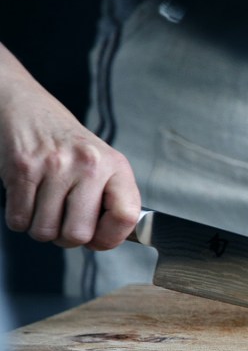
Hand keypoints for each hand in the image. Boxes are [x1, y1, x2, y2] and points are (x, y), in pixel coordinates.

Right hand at [0, 53, 139, 249]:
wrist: (30, 110)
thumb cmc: (70, 145)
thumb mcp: (104, 165)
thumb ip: (112, 200)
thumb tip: (106, 240)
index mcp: (115, 166)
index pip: (126, 216)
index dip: (111, 238)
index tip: (99, 238)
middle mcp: (88, 165)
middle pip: (78, 234)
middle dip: (67, 238)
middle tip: (64, 223)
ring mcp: (54, 166)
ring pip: (45, 231)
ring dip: (42, 229)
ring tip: (46, 208)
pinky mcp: (22, 169)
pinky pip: (18, 220)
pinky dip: (20, 219)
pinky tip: (29, 201)